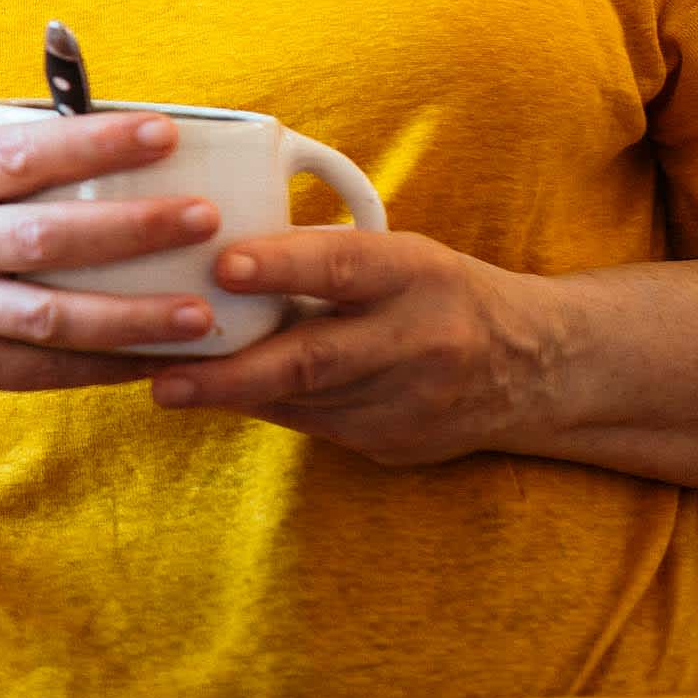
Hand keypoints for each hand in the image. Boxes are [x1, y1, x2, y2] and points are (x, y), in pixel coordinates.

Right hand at [0, 110, 222, 407]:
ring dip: (132, 315)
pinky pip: (31, 368)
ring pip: (50, 313)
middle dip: (134, 229)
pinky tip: (145, 364)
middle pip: (49, 235)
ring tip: (198, 312)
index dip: (94, 143)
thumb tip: (64, 143)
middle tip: (204, 220)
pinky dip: (93, 366)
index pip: (18, 153)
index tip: (162, 132)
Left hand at [148, 227, 557, 465]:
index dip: (283, 265)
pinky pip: (313, 425)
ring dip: (229, 394)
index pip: (344, 265)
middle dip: (231, 371)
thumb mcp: (399, 256)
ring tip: (162, 384)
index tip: (222, 266)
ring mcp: (408, 402)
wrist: (535, 366)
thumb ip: (323, 258)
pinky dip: (261, 408)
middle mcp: (417, 340)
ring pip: (303, 400)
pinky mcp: (394, 443)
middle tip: (162, 376)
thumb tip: (216, 253)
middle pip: (315, 358)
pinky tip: (217, 397)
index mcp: (417, 274)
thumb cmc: (438, 291)